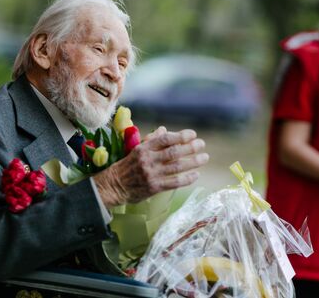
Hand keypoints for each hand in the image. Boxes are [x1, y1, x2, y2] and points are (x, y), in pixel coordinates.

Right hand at [93, 126, 208, 206]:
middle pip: (174, 152)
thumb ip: (152, 140)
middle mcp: (148, 160)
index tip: (193, 134)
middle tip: (202, 144)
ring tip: (204, 158)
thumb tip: (165, 130)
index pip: (165, 139)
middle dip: (191, 147)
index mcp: (144, 148)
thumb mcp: (137, 150)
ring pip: (177, 167)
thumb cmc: (127, 166)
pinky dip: (187, 178)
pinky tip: (196, 174)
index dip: (181, 136)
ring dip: (193, 162)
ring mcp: (151, 174)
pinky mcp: (154, 187)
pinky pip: (174, 182)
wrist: (114, 186)